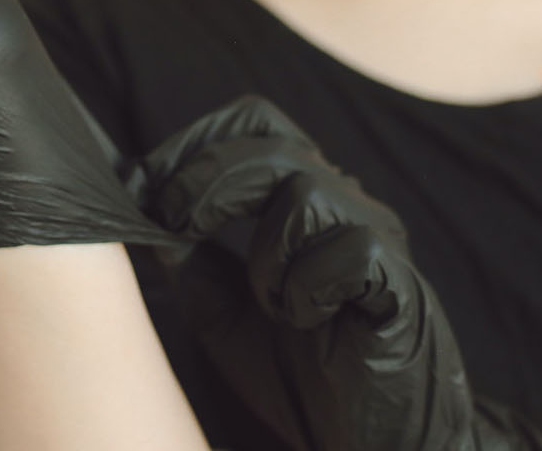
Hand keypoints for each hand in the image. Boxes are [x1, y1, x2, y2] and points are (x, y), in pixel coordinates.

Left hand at [136, 96, 541, 450]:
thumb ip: (190, 261)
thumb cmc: (300, 374)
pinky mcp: (400, 283)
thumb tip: (141, 213)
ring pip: (306, 192)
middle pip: (272, 145)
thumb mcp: (222, 312)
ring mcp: (377, 239)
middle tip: (175, 228)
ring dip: (264, 253)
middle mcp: (344, 203)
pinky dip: (307, 288)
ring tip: (268, 304)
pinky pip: (349, 251)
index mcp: (302, 198)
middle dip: (207, 182)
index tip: (144, 185)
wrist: (368, 443)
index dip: (196, 142)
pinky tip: (307, 322)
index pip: (256, 123)